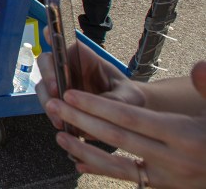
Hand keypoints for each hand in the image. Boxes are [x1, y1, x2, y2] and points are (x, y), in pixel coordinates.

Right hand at [36, 34, 145, 132]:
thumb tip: (102, 105)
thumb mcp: (130, 96)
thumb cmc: (127, 97)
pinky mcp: (57, 101)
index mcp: (82, 56)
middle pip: (46, 62)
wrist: (124, 116)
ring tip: (59, 116)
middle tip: (57, 91)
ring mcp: (59, 84)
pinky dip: (53, 115)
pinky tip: (62, 124)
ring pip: (43, 87)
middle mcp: (66, 67)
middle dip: (48, 75)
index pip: (63, 41)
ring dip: (47, 100)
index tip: (49, 33)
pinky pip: (48, 105)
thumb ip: (118, 99)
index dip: (53, 35)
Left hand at [48, 78, 205, 188]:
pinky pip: (127, 179)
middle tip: (54, 105)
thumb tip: (201, 67)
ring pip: (118, 167)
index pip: (133, 119)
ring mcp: (168, 178)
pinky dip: (102, 170)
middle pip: (120, 139)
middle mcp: (174, 160)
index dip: (99, 106)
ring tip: (58, 135)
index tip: (72, 94)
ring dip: (85, 151)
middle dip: (83, 122)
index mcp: (184, 135)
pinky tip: (78, 160)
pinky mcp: (163, 187)